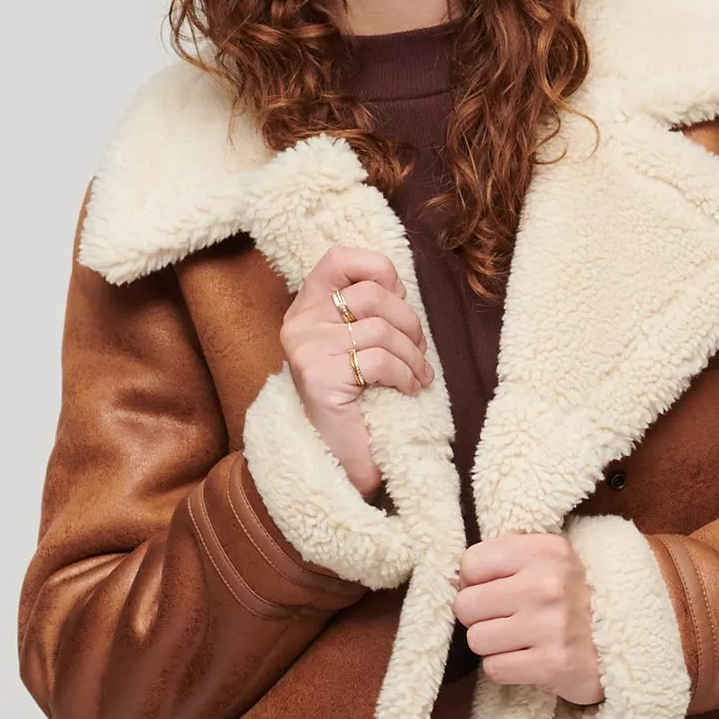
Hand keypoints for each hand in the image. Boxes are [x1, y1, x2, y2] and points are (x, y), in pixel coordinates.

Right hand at [281, 245, 433, 496]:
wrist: (339, 459)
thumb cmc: (356, 399)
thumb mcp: (358, 343)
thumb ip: (370, 310)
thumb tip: (401, 287)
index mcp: (306, 308)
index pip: (340, 259)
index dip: (379, 270)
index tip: (398, 300)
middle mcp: (299, 324)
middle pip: (370, 294)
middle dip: (409, 322)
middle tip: (419, 350)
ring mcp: (306, 349)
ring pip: (380, 329)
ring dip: (413, 355)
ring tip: (417, 375)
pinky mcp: (319, 377)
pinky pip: (379, 360)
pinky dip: (405, 375)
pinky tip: (408, 389)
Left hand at [452, 532, 604, 704]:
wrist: (625, 639)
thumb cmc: (572, 598)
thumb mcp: (551, 560)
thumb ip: (508, 553)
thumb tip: (459, 576)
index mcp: (545, 551)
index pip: (470, 564)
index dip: (475, 582)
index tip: (496, 590)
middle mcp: (548, 584)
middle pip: (465, 605)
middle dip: (480, 617)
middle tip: (506, 620)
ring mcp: (551, 625)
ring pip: (476, 639)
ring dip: (492, 645)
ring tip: (519, 640)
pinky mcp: (553, 664)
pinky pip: (494, 668)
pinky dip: (505, 668)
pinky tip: (527, 660)